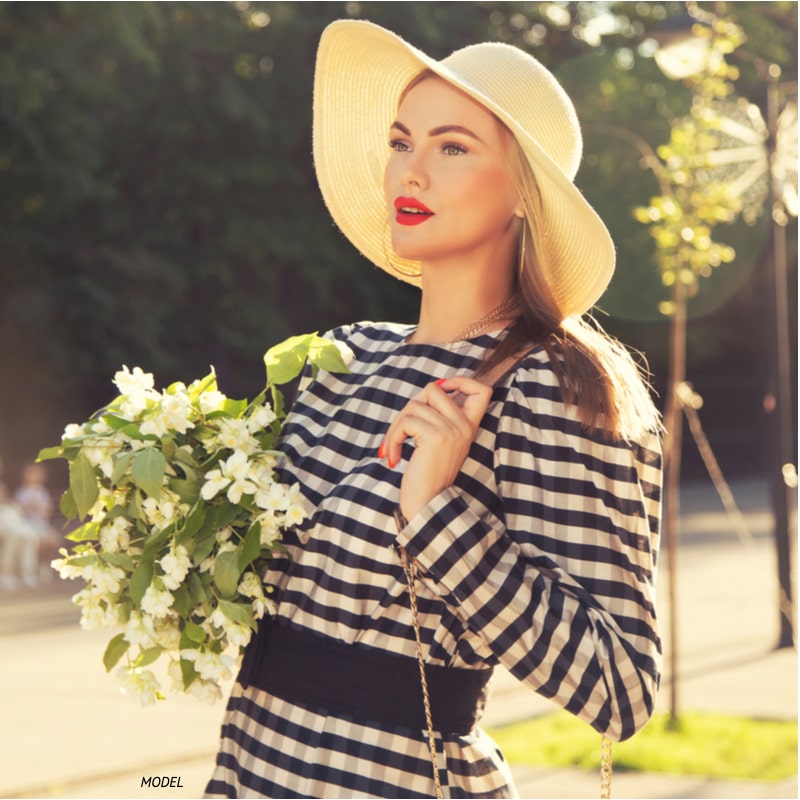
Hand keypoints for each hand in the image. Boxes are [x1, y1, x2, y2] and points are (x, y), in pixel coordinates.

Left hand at [378, 377, 492, 519]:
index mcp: (469, 426)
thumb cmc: (428, 476)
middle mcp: (464, 425)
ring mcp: (451, 429)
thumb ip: (439, 417)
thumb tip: (431, 389)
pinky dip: (393, 438)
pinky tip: (393, 457)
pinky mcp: (435, 436)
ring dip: (396, 427)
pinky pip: (406, 421)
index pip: (482, 389)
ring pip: (413, 405)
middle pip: (433, 389)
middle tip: (401, 432)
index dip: (461, 380)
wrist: (427, 505)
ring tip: (394, 448)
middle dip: (410, 407)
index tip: (444, 389)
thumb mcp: (440, 443)